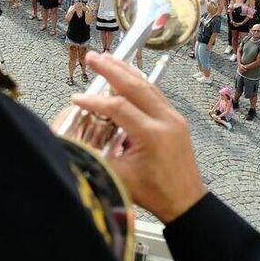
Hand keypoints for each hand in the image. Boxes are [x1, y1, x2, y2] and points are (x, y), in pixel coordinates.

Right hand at [71, 53, 206, 223]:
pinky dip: (139, 82)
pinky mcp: (176, 120)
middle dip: (111, 69)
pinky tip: (128, 75)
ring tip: (108, 59)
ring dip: (126, 71)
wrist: (186, 203)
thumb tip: (73, 141)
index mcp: (152, 134)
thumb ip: (96, 156)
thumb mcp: (118, 177)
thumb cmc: (155, 194)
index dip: (95, 102)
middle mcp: (166, 120)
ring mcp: (174, 118)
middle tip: (93, 57)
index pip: (118, 107)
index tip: (77, 99)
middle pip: (135, 86)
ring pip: (148, 85)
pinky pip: (156, 94)